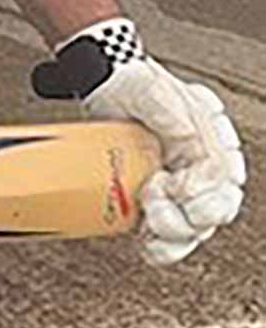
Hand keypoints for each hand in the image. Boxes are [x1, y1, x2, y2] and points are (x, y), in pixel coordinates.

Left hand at [33, 18, 245, 267]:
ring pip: (194, 230)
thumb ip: (180, 129)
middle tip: (153, 195)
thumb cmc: (133, 84)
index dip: (204, 192)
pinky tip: (144, 242)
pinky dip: (158, 246)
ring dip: (172, 236)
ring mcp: (180, 186)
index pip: (226, 182)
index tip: (172, 182)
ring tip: (147, 218)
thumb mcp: (157, 96)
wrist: (101, 82)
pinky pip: (166, 235)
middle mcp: (203, 167)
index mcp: (214, 142)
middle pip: (215, 213)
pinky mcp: (154, 200)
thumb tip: (196, 169)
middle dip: (187, 218)